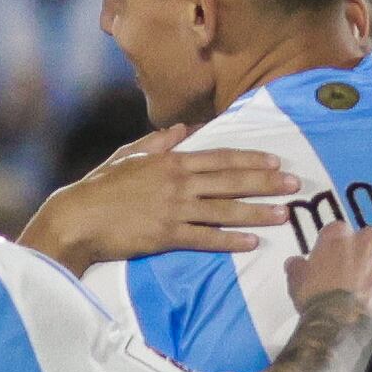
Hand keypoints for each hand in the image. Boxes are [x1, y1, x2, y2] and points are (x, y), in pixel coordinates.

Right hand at [20, 127, 295, 268]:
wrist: (76, 218)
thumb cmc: (99, 187)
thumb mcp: (128, 156)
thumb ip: (157, 142)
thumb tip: (182, 129)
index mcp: (170, 161)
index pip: (219, 158)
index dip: (250, 159)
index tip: (276, 160)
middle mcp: (177, 183)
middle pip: (230, 181)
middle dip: (266, 182)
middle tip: (295, 185)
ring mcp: (173, 209)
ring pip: (224, 210)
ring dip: (257, 211)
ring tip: (284, 214)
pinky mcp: (166, 236)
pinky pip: (205, 238)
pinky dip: (230, 240)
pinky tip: (252, 243)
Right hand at [284, 219, 371, 332]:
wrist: (342, 324)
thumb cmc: (317, 299)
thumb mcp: (296, 280)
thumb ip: (298, 267)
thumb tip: (295, 263)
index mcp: (340, 234)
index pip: (338, 234)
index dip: (334, 251)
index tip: (331, 265)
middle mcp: (371, 240)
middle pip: (368, 244)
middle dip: (362, 259)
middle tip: (352, 282)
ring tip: (369, 299)